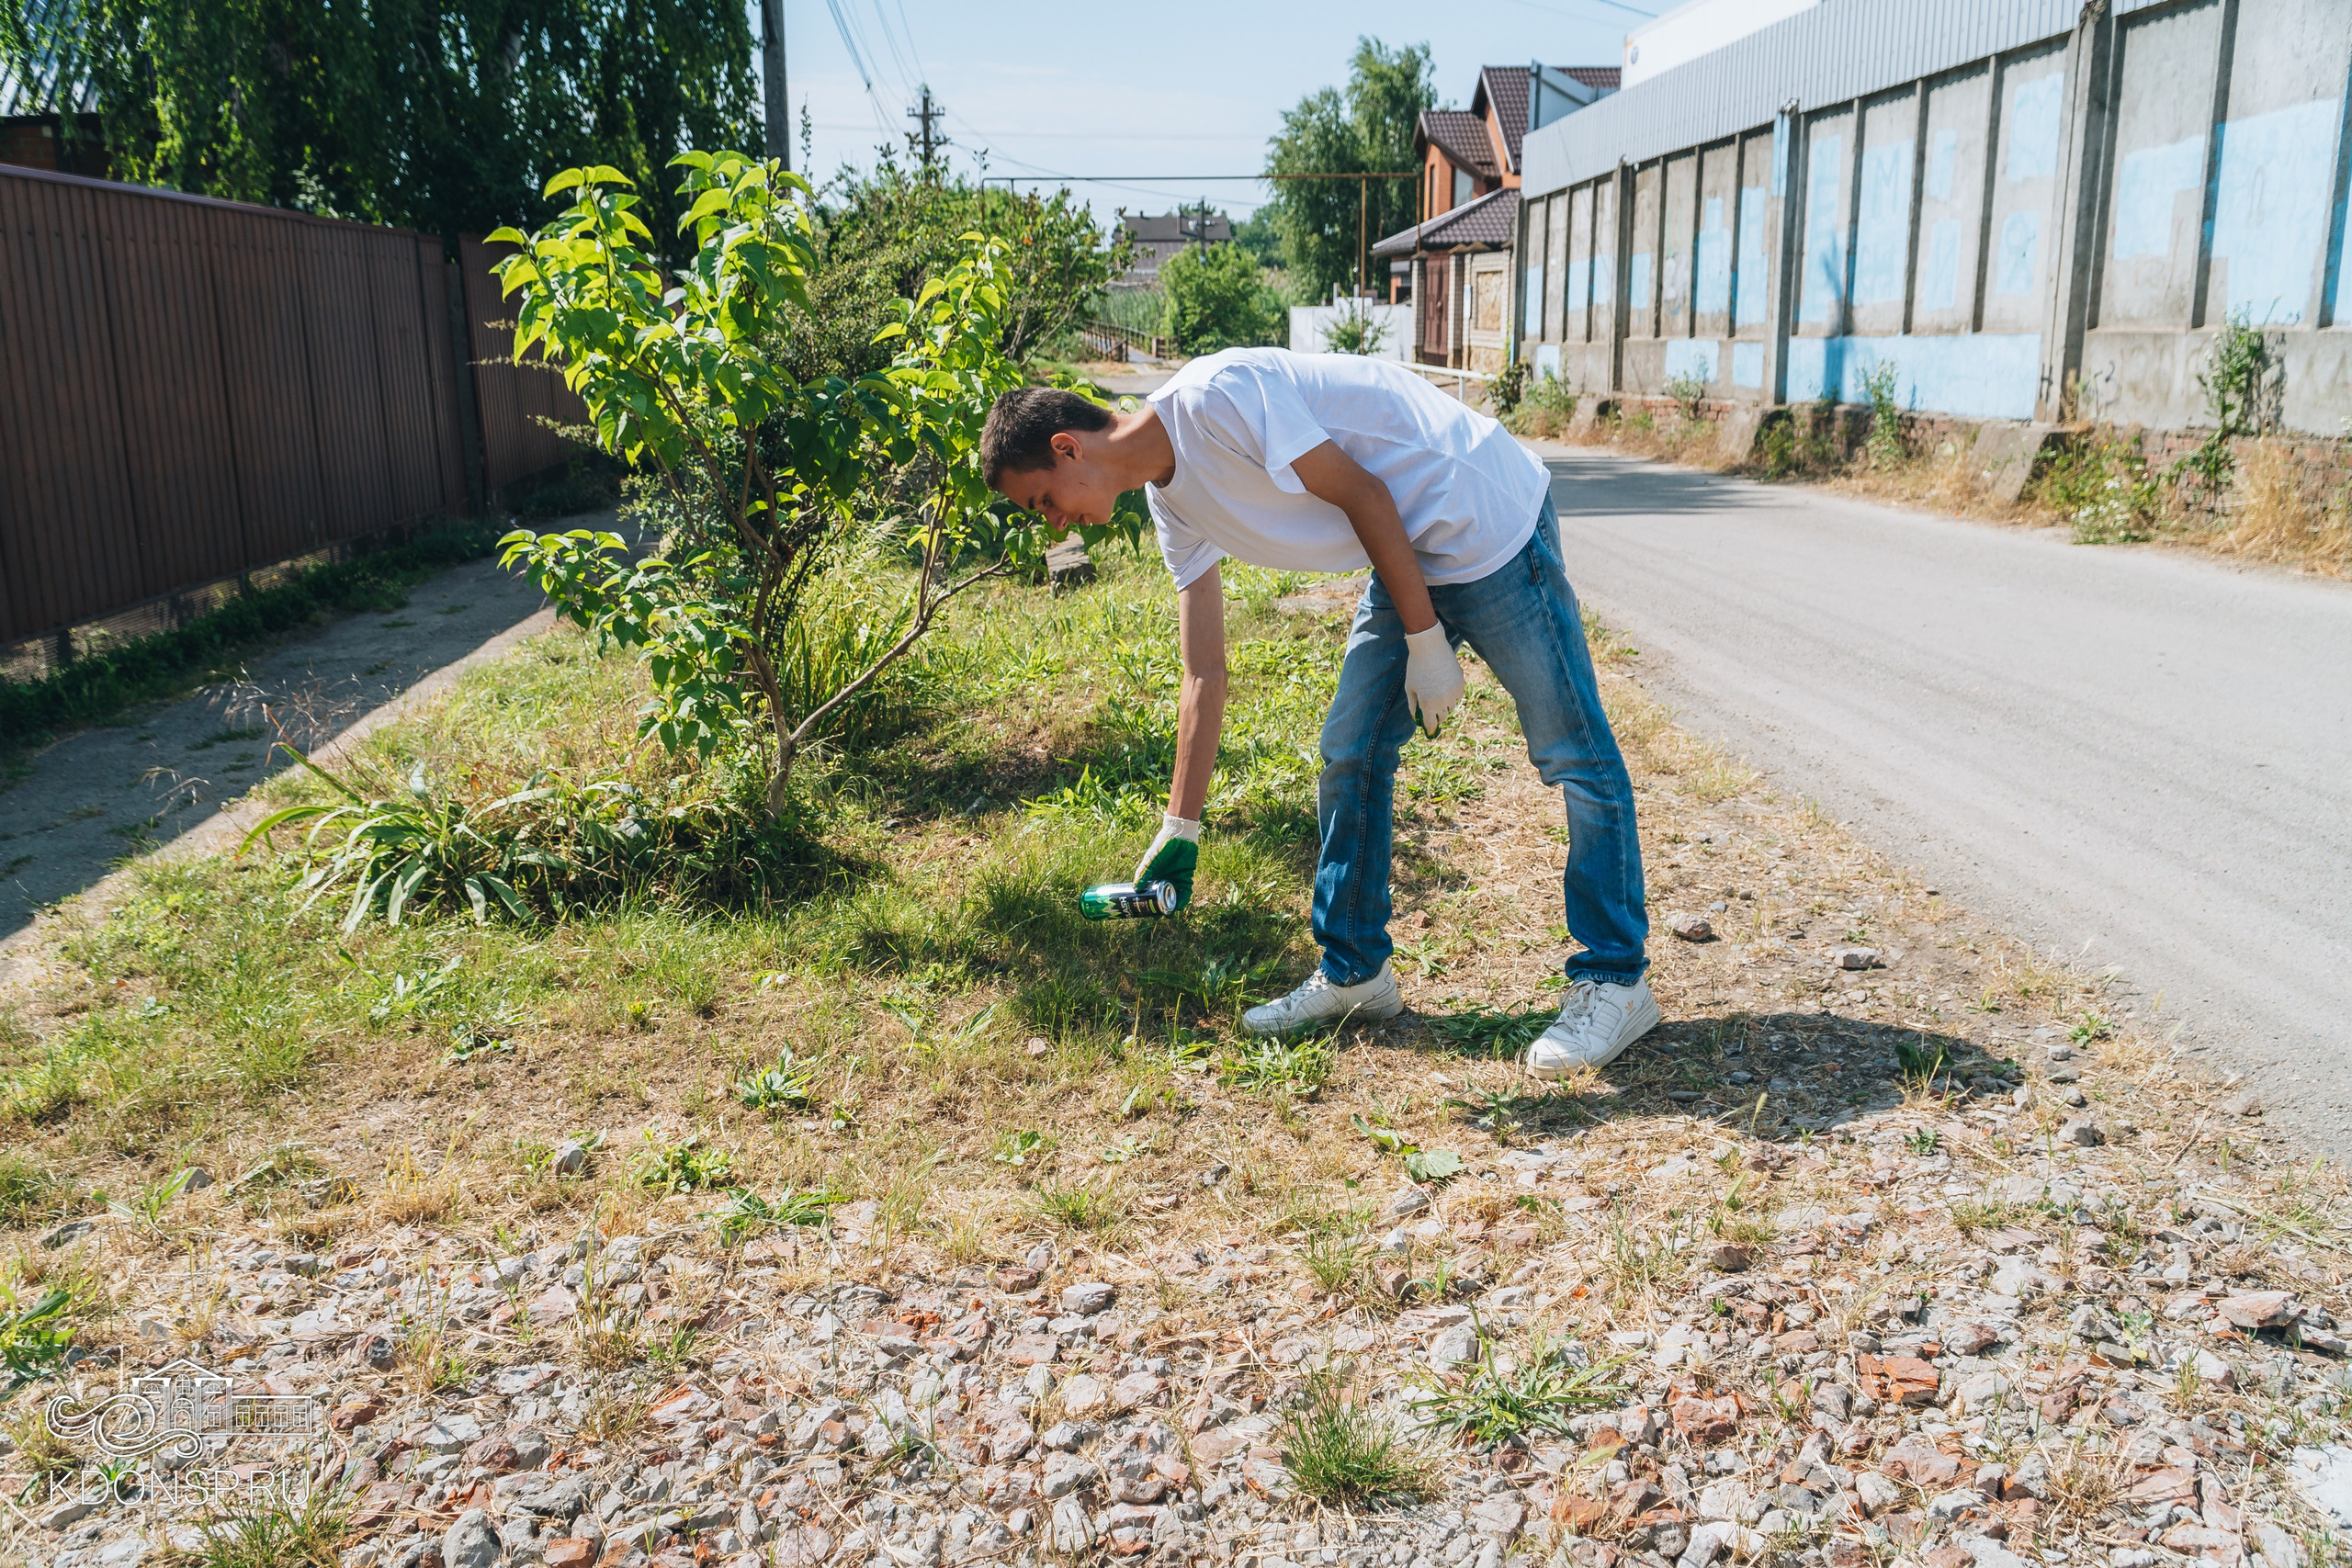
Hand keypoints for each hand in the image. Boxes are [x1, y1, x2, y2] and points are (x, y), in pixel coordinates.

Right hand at [1133, 812, 1199, 909]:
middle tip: (1156, 916)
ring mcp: (1176, 878)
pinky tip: (1179, 905)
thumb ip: (1144, 872)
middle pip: (1161, 896)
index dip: (1146, 901)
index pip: (1149, 891)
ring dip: (1172, 905)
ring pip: (1173, 896)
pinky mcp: (1187, 877)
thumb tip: (1136, 888)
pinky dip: (1183, 899)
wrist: (1181, 835)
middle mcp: (1164, 878)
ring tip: (1168, 913)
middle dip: (1160, 906)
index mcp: (1154, 875)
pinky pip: (1185, 891)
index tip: (1143, 910)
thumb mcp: (1151, 859)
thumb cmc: (1163, 844)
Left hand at [1403, 622, 1465, 736]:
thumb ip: (1413, 706)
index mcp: (1427, 703)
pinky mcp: (1461, 685)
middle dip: (1436, 714)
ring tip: (1436, 688)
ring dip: (1444, 703)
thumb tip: (1417, 718)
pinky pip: (1457, 696)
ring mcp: (1453, 693)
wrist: (1430, 647)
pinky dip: (1452, 694)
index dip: (1430, 728)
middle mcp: (1442, 701)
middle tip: (1430, 706)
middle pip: (1442, 717)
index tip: (1429, 729)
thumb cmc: (1416, 667)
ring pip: (1451, 706)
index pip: (1431, 724)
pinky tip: (1444, 682)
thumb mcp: (1410, 688)